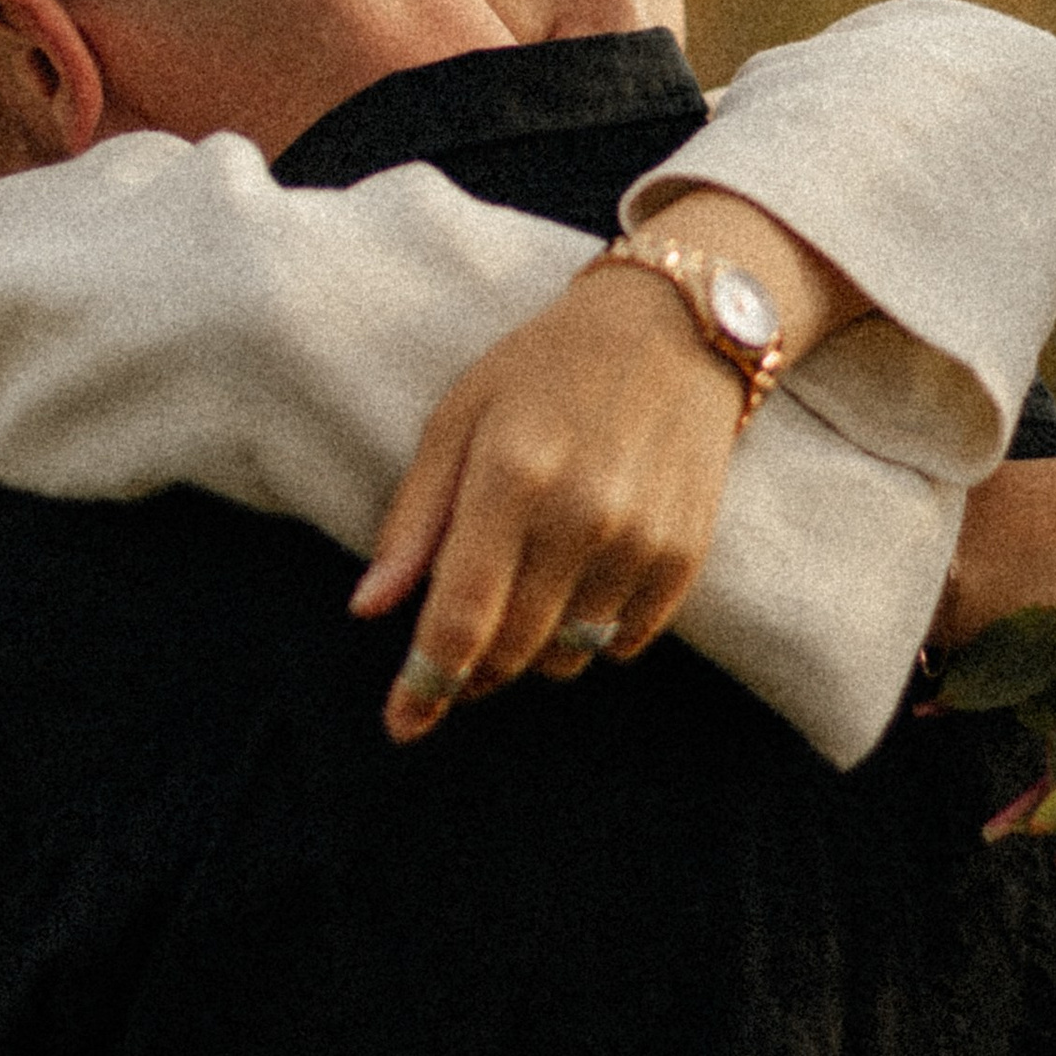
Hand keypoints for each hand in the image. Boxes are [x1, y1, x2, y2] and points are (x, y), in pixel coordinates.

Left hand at [351, 271, 750, 738]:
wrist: (676, 331)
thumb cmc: (547, 368)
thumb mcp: (459, 416)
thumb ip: (415, 518)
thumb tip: (370, 609)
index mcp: (513, 474)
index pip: (462, 615)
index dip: (427, 683)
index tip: (402, 724)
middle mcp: (583, 515)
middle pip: (512, 650)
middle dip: (471, 673)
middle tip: (452, 659)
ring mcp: (642, 540)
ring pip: (567, 656)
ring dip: (530, 649)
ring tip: (522, 592)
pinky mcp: (685, 556)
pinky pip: (622, 642)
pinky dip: (589, 632)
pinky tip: (578, 579)